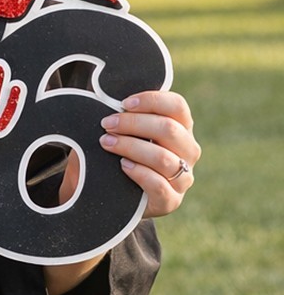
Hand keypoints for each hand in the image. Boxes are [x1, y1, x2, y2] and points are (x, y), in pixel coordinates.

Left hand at [97, 90, 199, 218]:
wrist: (114, 189)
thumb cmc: (120, 149)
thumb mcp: (125, 129)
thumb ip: (126, 113)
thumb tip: (109, 94)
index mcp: (181, 127)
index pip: (177, 105)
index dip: (150, 100)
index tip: (123, 103)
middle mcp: (188, 151)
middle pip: (169, 129)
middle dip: (132, 123)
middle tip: (107, 124)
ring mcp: (183, 177)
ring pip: (163, 158)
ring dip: (130, 146)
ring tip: (106, 142)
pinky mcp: (171, 200)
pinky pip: (159, 185)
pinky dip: (139, 172)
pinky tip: (122, 165)